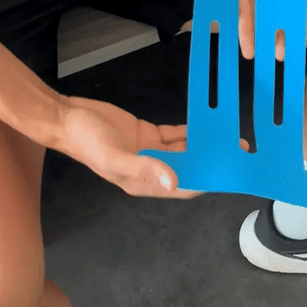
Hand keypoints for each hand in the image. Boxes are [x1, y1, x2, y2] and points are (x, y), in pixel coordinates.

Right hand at [56, 96, 247, 197]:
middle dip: (212, 163)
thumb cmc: (88, 140)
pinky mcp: (147, 134)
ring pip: (184, 152)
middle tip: (238, 152)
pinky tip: (207, 126)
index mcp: (143, 182)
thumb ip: (143, 168)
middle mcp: (150, 169)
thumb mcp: (113, 156)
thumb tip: (173, 182)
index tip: (229, 176)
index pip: (183, 188)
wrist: (67, 118)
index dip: (206, 183)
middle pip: (188, 169)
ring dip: (204, 147)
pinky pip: (174, 135)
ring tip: (230, 138)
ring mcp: (150, 151)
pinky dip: (189, 132)